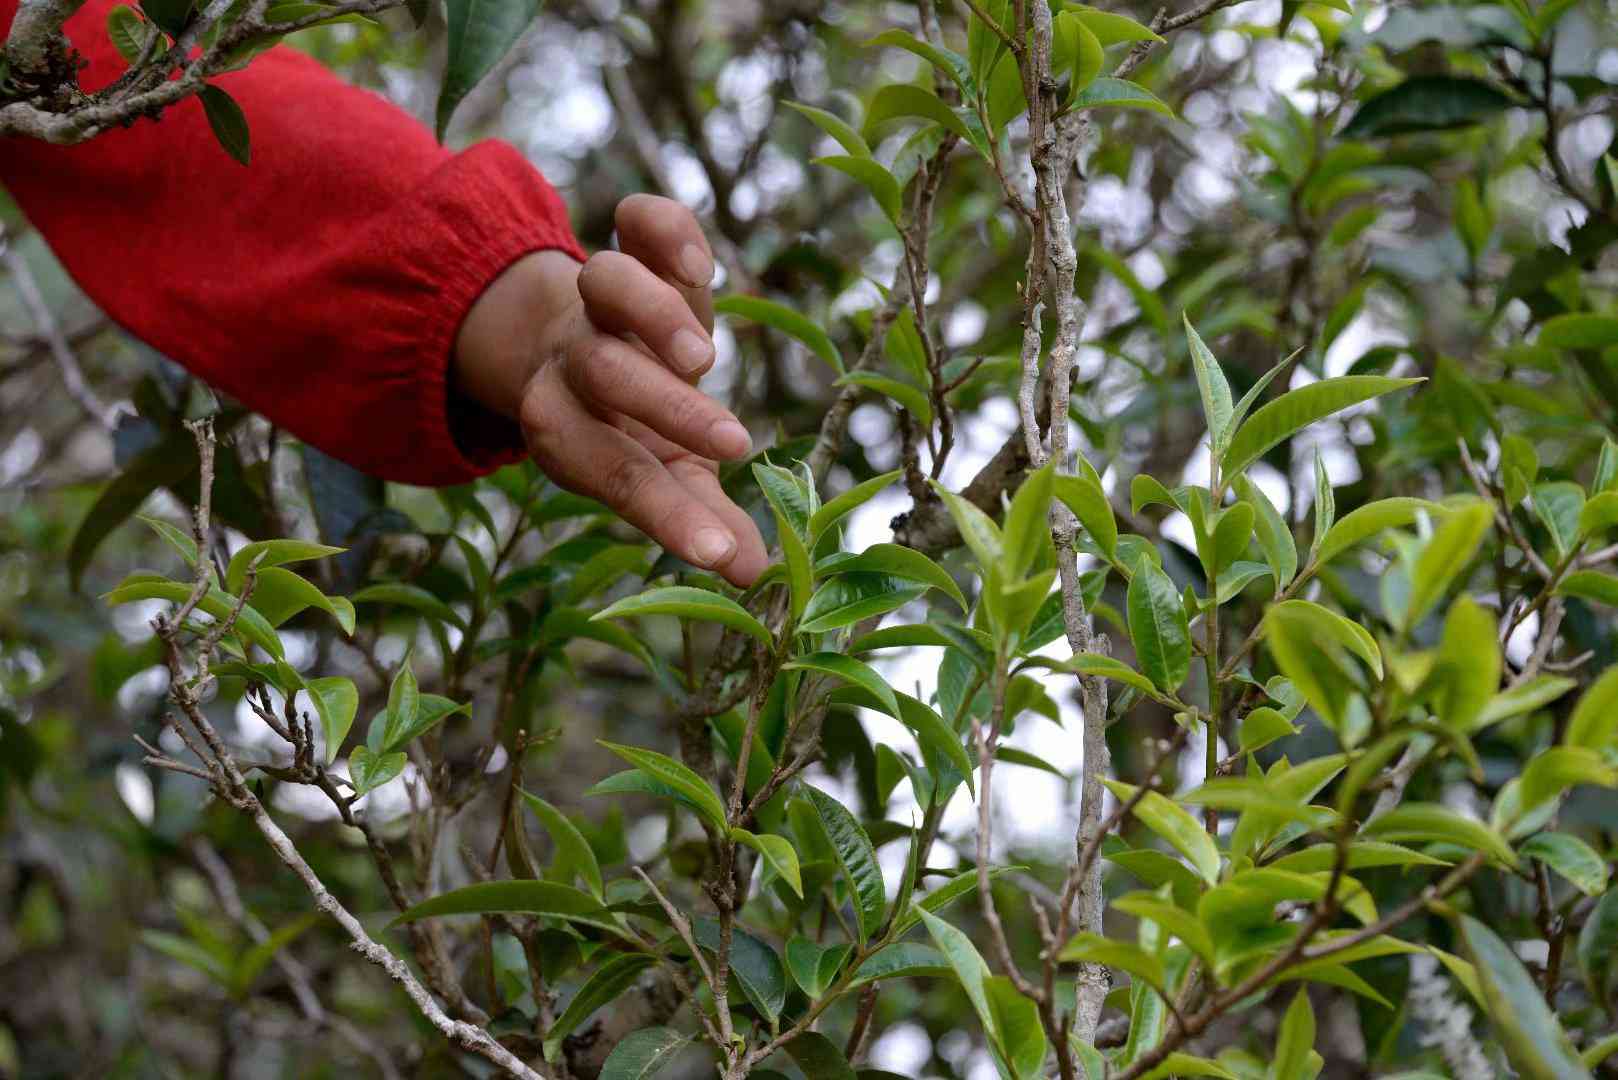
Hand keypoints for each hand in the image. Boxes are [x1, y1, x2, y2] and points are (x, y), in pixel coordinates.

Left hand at [454, 196, 767, 586]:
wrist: (580, 344)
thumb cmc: (633, 426)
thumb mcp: (662, 473)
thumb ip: (700, 516)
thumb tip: (755, 579)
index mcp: (573, 428)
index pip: (615, 474)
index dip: (666, 517)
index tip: (721, 555)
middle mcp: (577, 357)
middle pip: (602, 373)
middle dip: (667, 410)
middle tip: (735, 445)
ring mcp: (601, 297)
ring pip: (606, 284)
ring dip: (655, 315)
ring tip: (704, 358)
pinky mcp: (637, 246)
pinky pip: (638, 220)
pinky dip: (665, 231)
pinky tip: (701, 267)